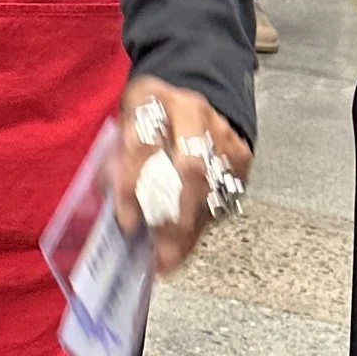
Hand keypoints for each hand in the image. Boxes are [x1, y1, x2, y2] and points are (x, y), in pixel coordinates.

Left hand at [111, 77, 251, 276]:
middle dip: (174, 216)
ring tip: (170, 260)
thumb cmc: (150, 118)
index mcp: (152, 99)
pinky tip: (187, 243)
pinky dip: (205, 223)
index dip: (132, 186)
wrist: (193, 94)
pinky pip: (226, 196)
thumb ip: (114, 162)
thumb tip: (115, 211)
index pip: (142, 143)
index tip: (126, 224)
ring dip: (190, 229)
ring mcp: (223, 134)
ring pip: (213, 188)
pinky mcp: (241, 155)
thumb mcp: (123, 126)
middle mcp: (193, 113)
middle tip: (160, 254)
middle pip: (191, 168)